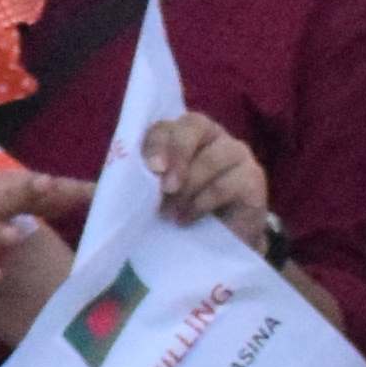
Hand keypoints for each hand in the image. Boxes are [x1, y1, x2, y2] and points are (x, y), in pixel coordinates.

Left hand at [142, 111, 277, 250]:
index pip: (166, 125)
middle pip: (193, 126)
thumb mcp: (153, 193)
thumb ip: (139, 180)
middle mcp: (211, 135)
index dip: (157, 143)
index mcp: (180, 134)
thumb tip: (111, 184)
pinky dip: (202, 203)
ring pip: (211, 158)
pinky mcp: (253, 177)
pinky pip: (227, 184)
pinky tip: (187, 218)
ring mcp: (236, 152)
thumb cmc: (179, 209)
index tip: (152, 168)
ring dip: (187, 188)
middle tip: (166, 188)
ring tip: (170, 213)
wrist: (216, 241)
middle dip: (177, 155)